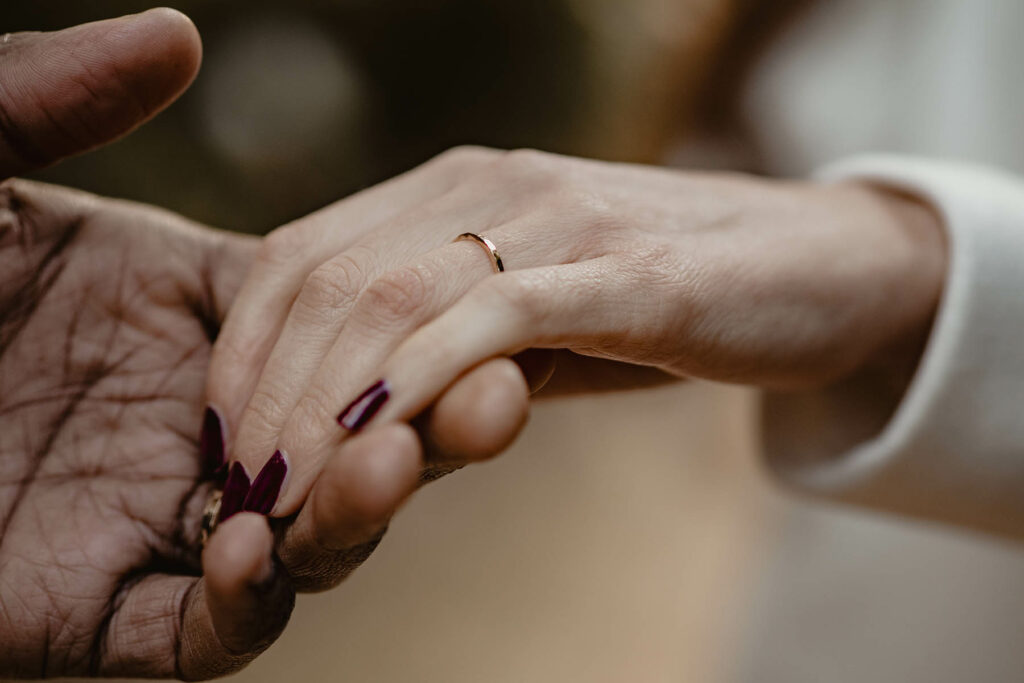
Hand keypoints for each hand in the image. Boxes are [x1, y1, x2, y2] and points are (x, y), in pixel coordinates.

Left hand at [1, 11, 521, 677]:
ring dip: (363, 513)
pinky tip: (263, 550)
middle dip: (431, 430)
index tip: (480, 312)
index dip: (408, 327)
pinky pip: (209, 633)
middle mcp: (190, 424)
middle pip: (347, 438)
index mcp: (179, 320)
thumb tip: (180, 35)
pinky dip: (254, 604)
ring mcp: (152, 526)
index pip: (333, 329)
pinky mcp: (96, 621)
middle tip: (504, 400)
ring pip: (304, 539)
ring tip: (396, 462)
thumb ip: (56, 99)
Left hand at [208, 146, 946, 518]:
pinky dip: (420, 380)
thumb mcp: (536, 320)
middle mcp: (490, 185)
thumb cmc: (665, 300)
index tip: (226, 447)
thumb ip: (455, 347)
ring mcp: (557, 221)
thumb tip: (361, 420)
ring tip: (284, 495)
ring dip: (322, 405)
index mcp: (454, 189)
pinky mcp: (626, 272)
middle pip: (326, 280)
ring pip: (392, 297)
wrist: (821, 268)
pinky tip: (377, 443)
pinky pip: (495, 318)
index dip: (244, 356)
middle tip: (240, 495)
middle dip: (265, 397)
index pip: (299, 260)